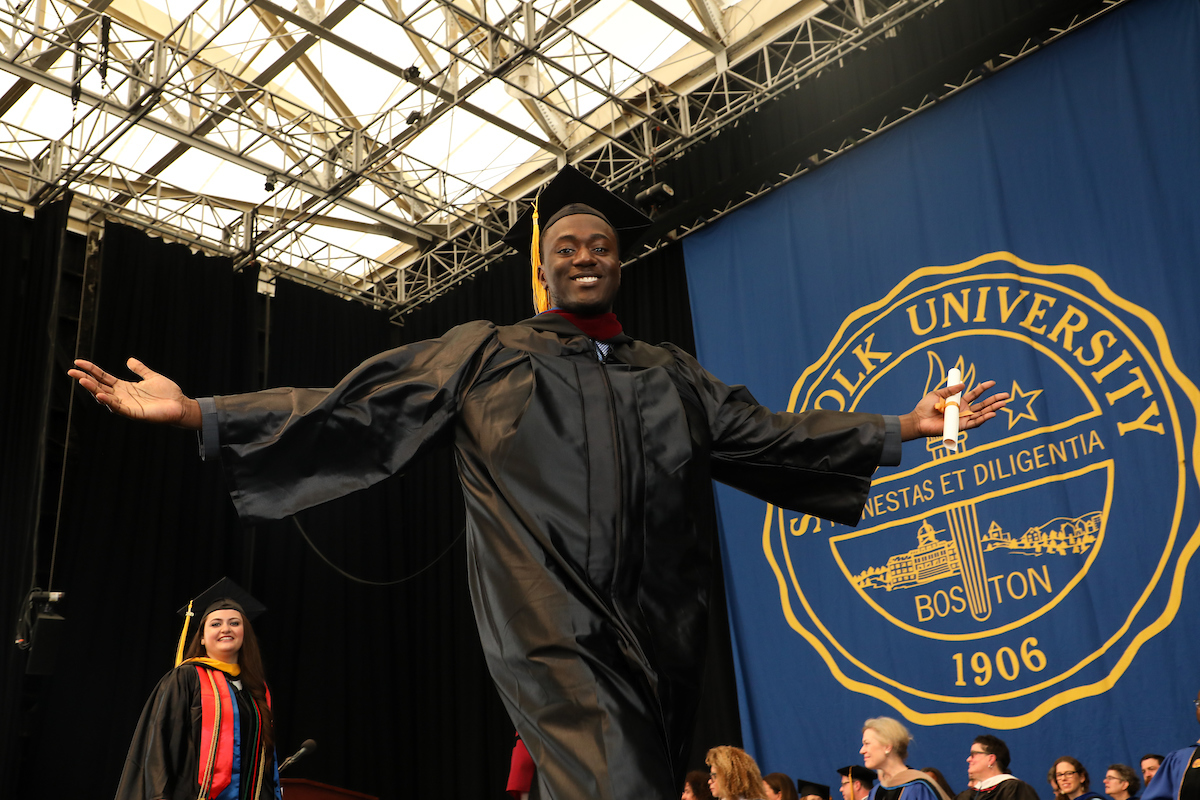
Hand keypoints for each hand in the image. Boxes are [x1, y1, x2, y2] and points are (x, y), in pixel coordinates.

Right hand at [68, 357, 201, 428]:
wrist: (181, 405)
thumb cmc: (168, 393)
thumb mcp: (151, 377)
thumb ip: (140, 369)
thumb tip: (130, 360)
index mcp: (124, 387)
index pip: (103, 377)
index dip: (91, 369)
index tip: (78, 362)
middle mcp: (122, 396)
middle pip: (99, 386)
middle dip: (85, 379)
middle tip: (71, 371)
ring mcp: (127, 405)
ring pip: (105, 397)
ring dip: (93, 389)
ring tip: (82, 380)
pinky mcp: (134, 413)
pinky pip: (118, 408)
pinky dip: (109, 402)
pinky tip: (100, 394)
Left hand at [899, 379, 1009, 440]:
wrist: (918, 420)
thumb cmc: (925, 407)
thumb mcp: (938, 394)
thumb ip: (951, 389)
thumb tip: (964, 384)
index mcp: (959, 402)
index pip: (975, 394)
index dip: (984, 388)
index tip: (993, 382)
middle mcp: (964, 411)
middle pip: (983, 405)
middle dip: (995, 400)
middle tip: (1007, 395)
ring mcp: (963, 419)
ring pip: (982, 414)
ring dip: (993, 409)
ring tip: (1004, 403)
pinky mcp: (961, 427)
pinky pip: (975, 423)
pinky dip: (984, 418)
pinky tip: (992, 413)